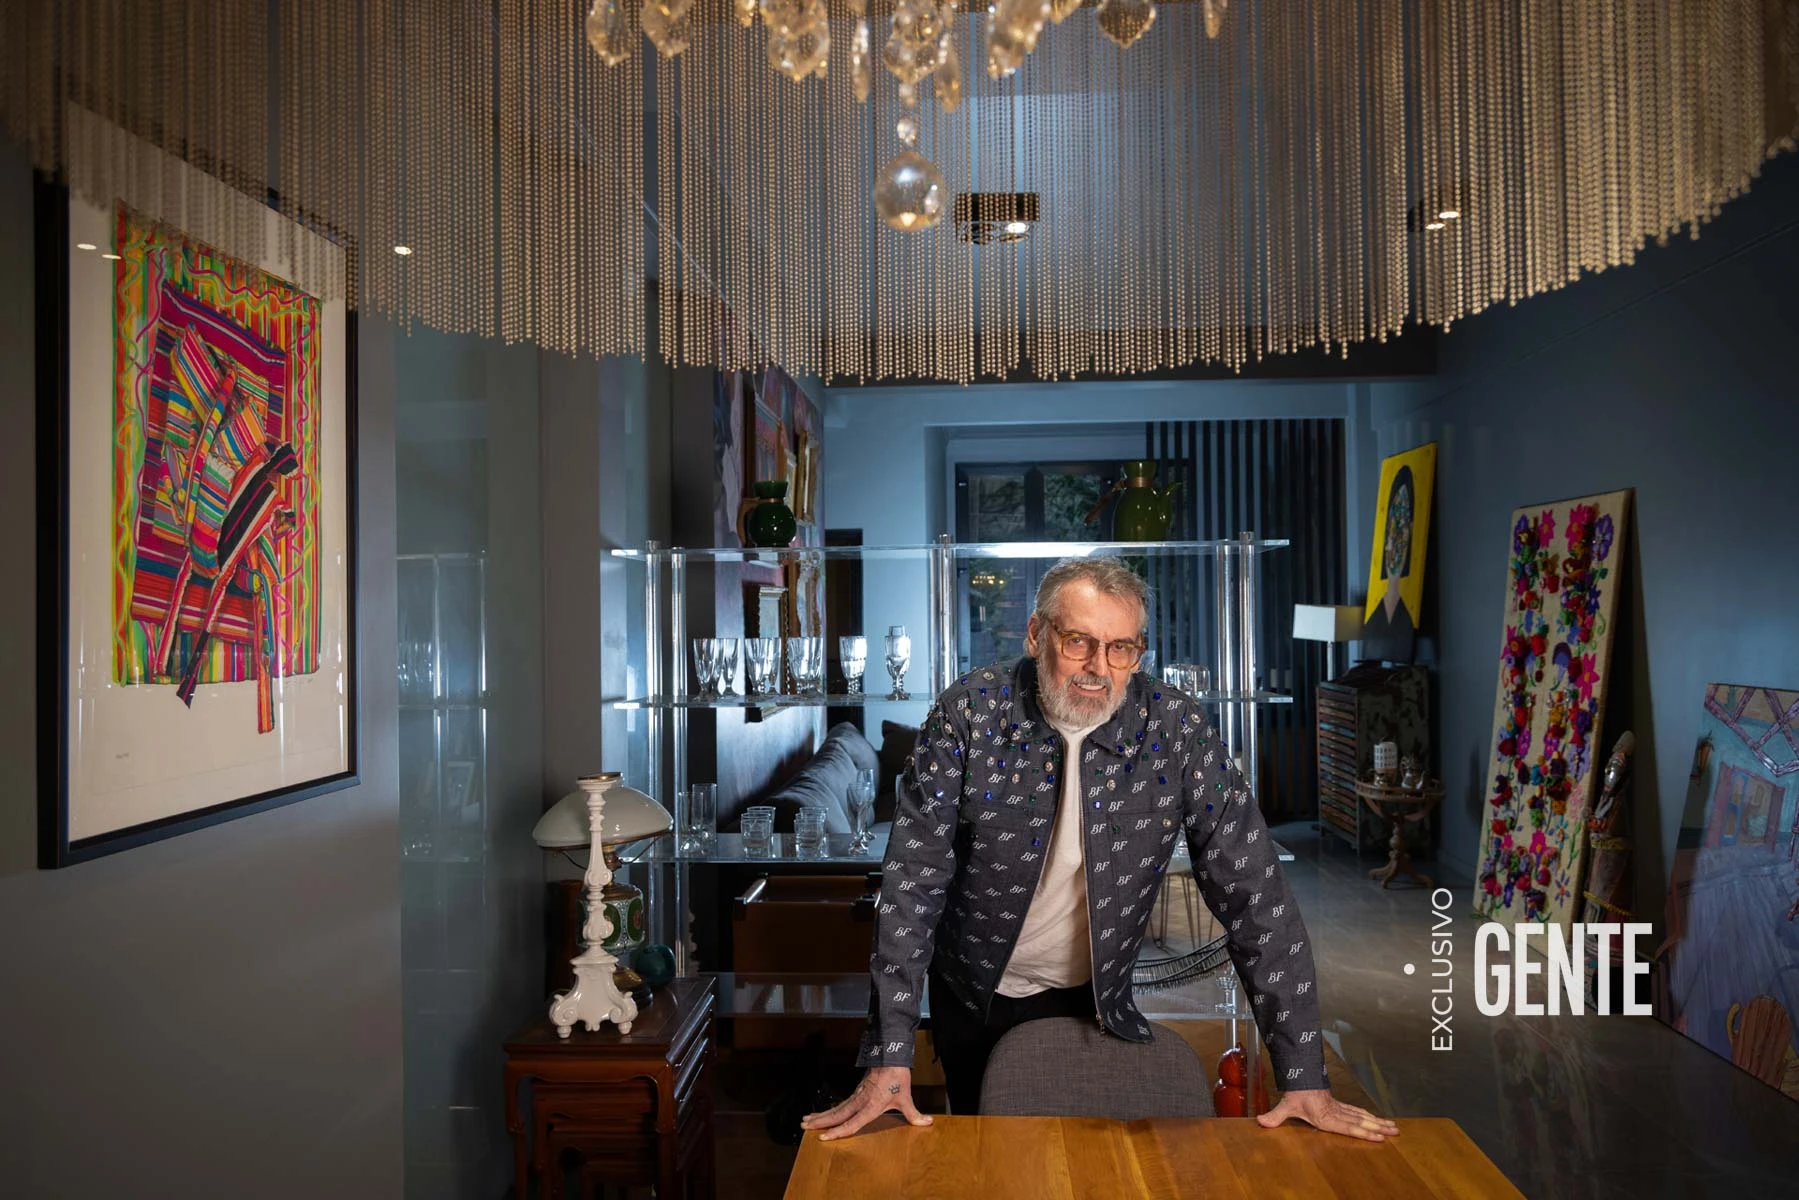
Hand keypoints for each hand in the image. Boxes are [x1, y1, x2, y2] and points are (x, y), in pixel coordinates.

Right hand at [800, 1066, 932, 1141]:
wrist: (891, 1057)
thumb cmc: (896, 1077)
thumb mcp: (905, 1098)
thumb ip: (914, 1114)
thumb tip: (927, 1123)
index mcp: (870, 1106)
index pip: (851, 1123)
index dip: (837, 1132)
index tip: (823, 1138)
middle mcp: (859, 1102)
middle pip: (836, 1114)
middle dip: (820, 1122)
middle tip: (803, 1127)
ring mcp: (856, 1096)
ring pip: (835, 1108)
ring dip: (820, 1115)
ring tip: (805, 1120)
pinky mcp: (856, 1092)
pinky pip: (840, 1104)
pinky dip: (829, 1109)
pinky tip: (822, 1114)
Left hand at [1255, 1088, 1399, 1141]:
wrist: (1300, 1075)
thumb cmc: (1295, 1091)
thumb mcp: (1286, 1104)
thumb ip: (1276, 1115)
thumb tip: (1261, 1122)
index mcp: (1327, 1116)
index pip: (1349, 1126)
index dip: (1364, 1131)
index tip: (1379, 1136)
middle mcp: (1336, 1113)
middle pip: (1361, 1121)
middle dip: (1378, 1127)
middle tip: (1395, 1132)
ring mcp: (1339, 1109)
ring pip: (1362, 1116)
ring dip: (1378, 1122)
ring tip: (1394, 1127)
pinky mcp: (1339, 1106)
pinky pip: (1357, 1111)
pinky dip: (1369, 1116)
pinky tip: (1377, 1120)